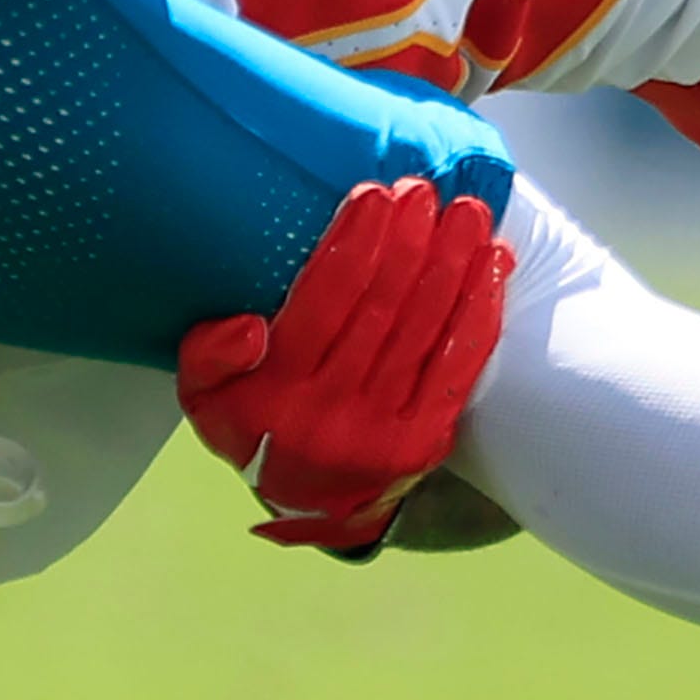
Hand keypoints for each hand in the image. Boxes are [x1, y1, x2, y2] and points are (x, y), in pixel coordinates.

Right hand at [178, 178, 516, 551]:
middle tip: (425, 191)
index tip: (375, 195)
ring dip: (451, 266)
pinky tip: (492, 266)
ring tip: (467, 214)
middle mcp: (333, 412)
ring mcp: (385, 429)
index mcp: (278, 393)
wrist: (311, 507)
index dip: (352, 246)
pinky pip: (457, 367)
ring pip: (424, 332)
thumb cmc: (258, 431)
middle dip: (408, 244)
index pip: (322, 305)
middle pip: (380, 310)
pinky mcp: (426, 438)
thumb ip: (209, 358)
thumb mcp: (207, 400)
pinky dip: (479, 312)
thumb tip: (249, 326)